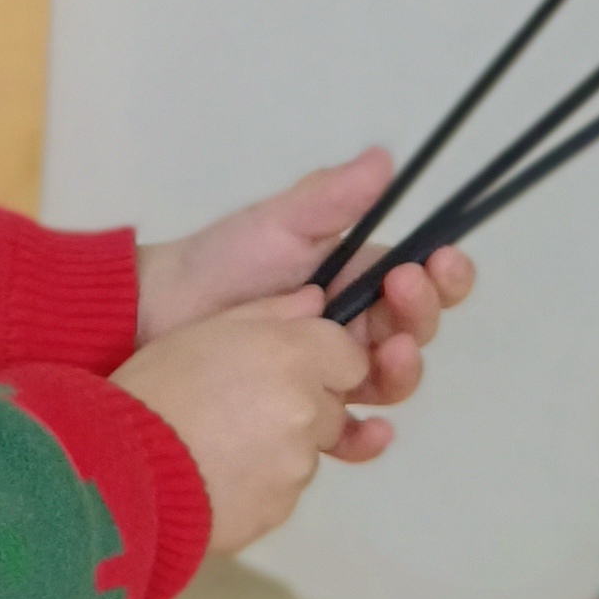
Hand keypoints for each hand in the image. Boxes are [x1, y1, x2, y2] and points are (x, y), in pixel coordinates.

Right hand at [114, 292, 385, 561]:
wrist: (121, 471)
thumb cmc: (156, 388)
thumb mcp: (202, 331)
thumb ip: (269, 312)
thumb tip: (315, 301)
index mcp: (293, 356)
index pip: (351, 358)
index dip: (320, 363)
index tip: (285, 368)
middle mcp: (309, 410)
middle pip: (330, 407)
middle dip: (299, 407)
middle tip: (237, 407)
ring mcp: (298, 466)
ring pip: (305, 451)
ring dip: (277, 448)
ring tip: (215, 445)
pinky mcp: (281, 510)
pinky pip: (281, 490)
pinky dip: (258, 485)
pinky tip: (212, 476)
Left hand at [137, 156, 474, 411]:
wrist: (155, 315)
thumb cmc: (221, 262)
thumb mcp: (277, 223)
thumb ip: (330, 198)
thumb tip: (384, 161)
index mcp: (357, 279)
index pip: (422, 280)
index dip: (443, 275)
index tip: (440, 261)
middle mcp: (354, 328)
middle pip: (414, 332)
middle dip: (420, 314)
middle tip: (400, 291)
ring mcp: (331, 373)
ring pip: (390, 381)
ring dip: (404, 370)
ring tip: (386, 353)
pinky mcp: (306, 414)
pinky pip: (348, 433)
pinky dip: (366, 438)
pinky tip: (370, 431)